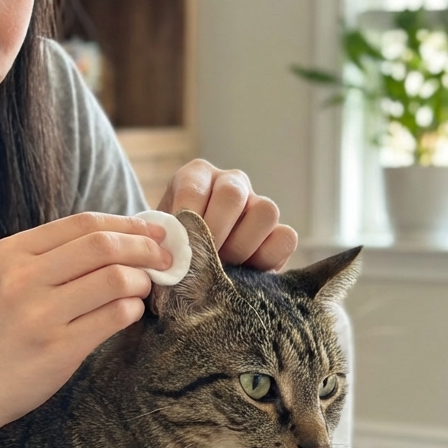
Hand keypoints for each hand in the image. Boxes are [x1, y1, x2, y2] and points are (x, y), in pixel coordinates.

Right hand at [0, 213, 171, 432]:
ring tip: (144, 288)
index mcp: (12, 252)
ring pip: (114, 278)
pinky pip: (114, 316)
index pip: (83, 223)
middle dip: (144, 248)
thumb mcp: (8, 277)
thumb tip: (122, 235)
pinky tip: (131, 311)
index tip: (152, 231)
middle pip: (103, 245)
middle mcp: (23, 278)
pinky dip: (133, 309)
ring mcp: (40, 314)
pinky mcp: (58, 348)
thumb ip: (53, 255)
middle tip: (165, 258)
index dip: (127, 223)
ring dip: (141, 280)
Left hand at [158, 159, 297, 269]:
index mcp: (197, 176)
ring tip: (222, 267)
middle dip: (216, 232)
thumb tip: (172, 252)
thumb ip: (164, 239)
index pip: (194, 187)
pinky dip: (267, 257)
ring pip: (265, 211)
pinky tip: (245, 271)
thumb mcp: (161, 239)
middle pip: (233, 194)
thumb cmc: (171, 251)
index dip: (188, 219)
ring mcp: (258, 205)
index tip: (180, 245)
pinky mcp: (279, 233)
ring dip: (241, 245)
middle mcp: (231, 183)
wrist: (192, 271)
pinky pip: (286, 237)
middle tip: (202, 259)